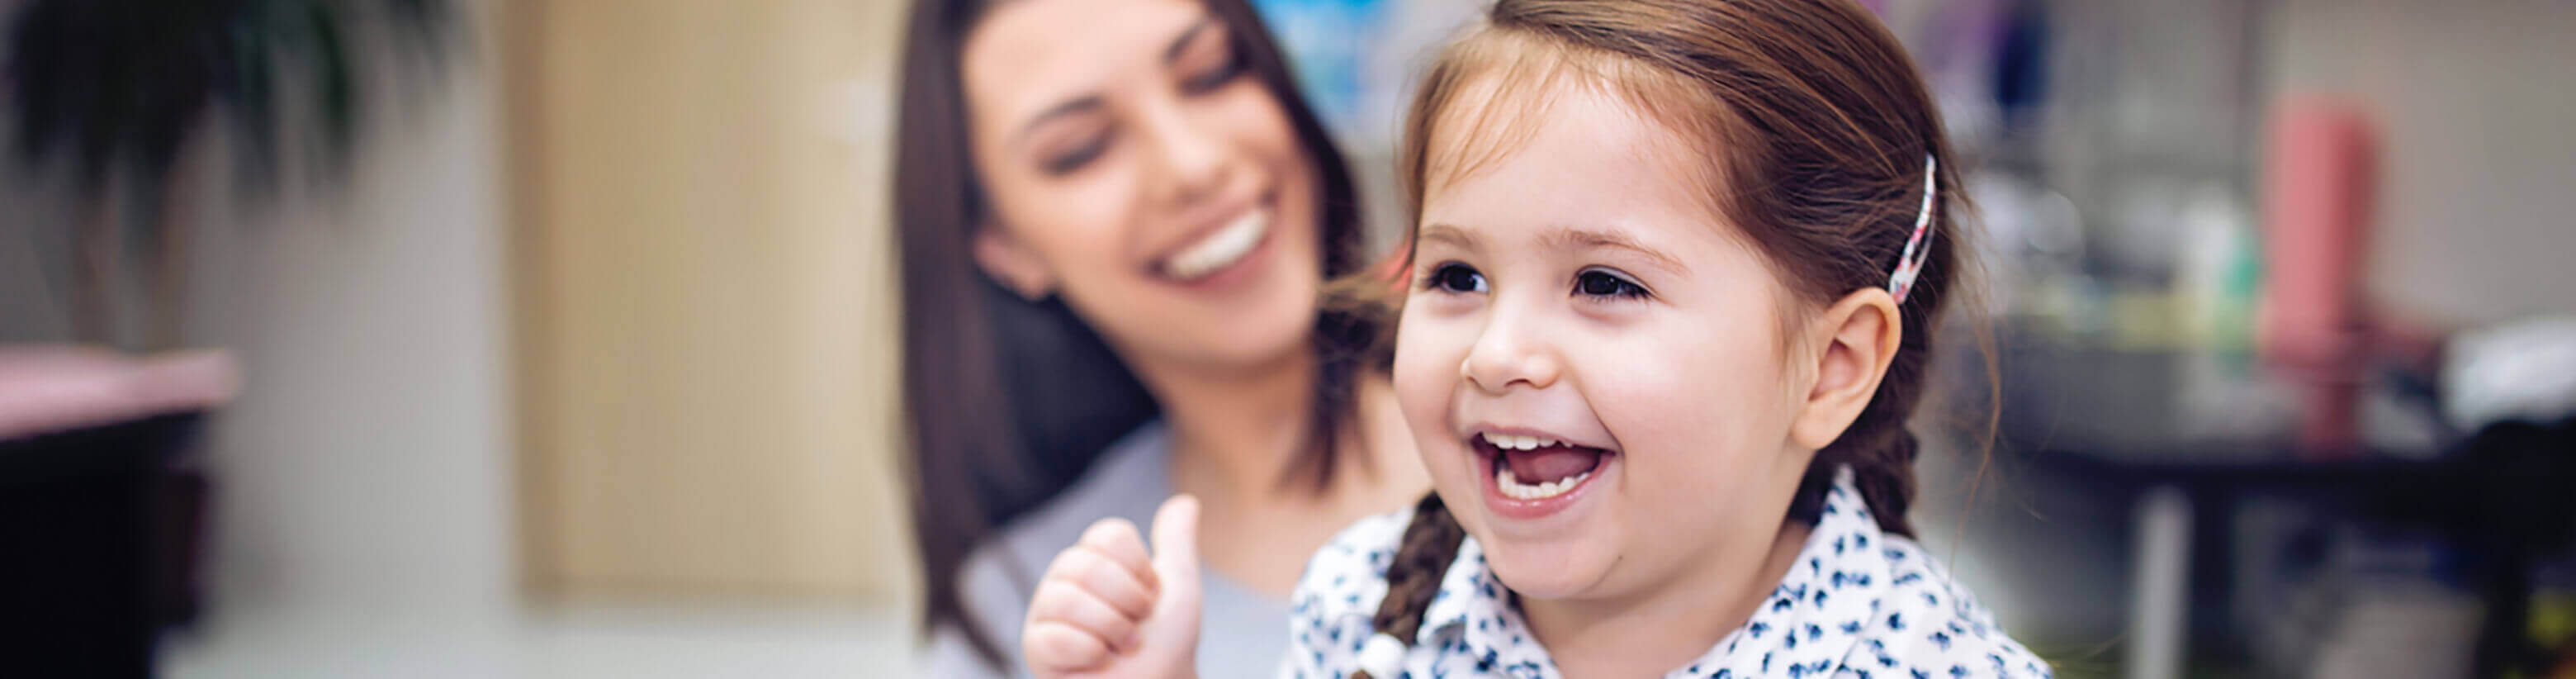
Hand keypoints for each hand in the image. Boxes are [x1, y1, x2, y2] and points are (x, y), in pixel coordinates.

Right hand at [1025, 495, 1203, 678]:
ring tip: (1121, 648)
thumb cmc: (1167, 645)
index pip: (1108, 535)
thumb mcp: (1179, 589)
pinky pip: (1055, 638)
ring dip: (1111, 628)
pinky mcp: (1035, 648)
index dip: (1140, 569)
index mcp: (1093, 559)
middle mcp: (1064, 580)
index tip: (1151, 597)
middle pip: (1085, 564)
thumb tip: (1186, 501)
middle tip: (1138, 627)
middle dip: (1127, 601)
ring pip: (1066, 599)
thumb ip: (1176, 544)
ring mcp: (1046, 613)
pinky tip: (1097, 663)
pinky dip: (1090, 652)